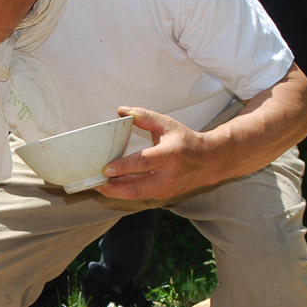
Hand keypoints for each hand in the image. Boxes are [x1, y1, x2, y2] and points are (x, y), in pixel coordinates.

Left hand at [95, 107, 212, 200]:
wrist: (210, 161)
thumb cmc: (185, 140)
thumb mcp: (167, 124)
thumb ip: (144, 117)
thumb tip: (120, 111)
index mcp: (170, 155)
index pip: (143, 163)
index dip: (123, 167)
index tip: (105, 168)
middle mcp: (169, 175)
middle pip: (137, 187)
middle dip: (114, 188)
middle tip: (96, 182)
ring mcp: (166, 189)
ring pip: (137, 195)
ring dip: (116, 192)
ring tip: (99, 184)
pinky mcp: (163, 196)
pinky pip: (140, 196)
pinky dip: (124, 192)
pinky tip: (112, 185)